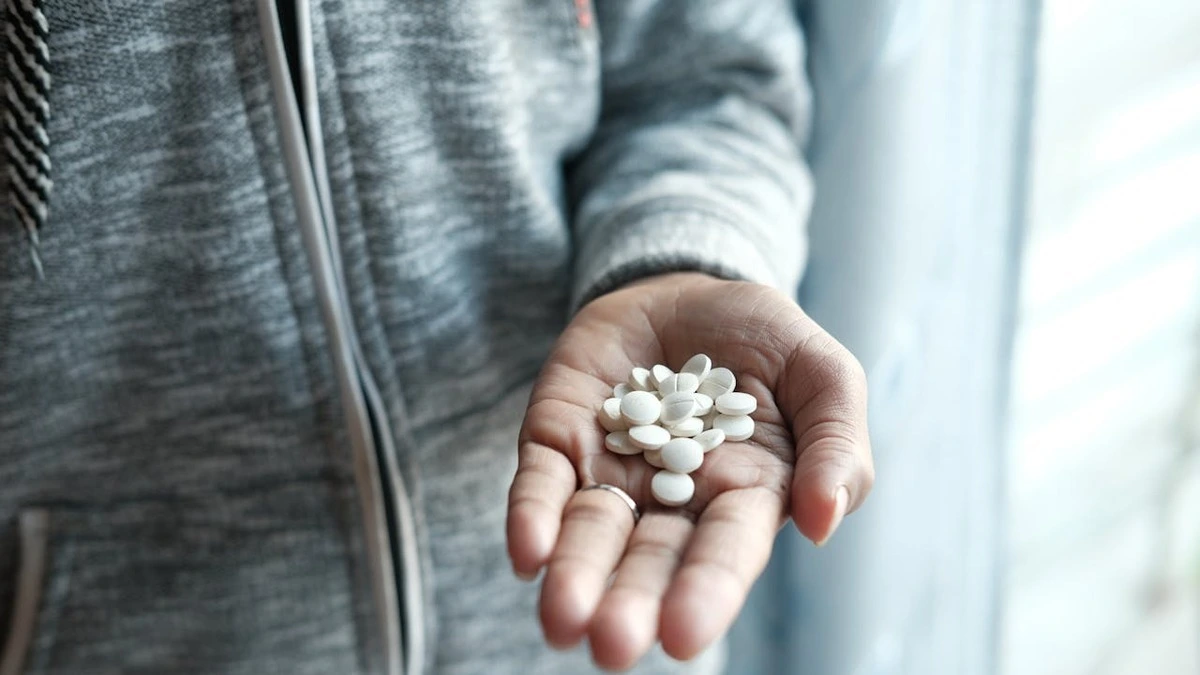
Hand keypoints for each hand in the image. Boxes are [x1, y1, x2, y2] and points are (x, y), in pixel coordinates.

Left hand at [506, 272, 873, 669]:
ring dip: (574, 576)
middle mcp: (672, 500)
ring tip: (560, 619)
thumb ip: (837, 444)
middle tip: (610, 646)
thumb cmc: (767, 343)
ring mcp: (611, 471)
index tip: (682, 636)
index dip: (705, 590)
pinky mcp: (559, 438)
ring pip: (589, 532)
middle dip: (629, 602)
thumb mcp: (823, 375)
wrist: (689, 291)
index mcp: (744, 496)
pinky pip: (541, 482)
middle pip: (648, 558)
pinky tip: (527, 552)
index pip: (725, 551)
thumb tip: (822, 522)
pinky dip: (532, 516)